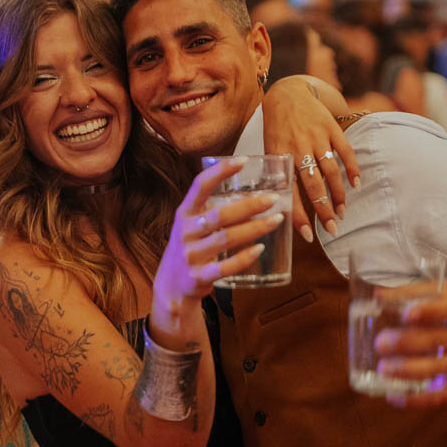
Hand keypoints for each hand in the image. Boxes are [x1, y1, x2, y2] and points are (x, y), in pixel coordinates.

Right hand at [151, 159, 282, 339]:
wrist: (170, 287)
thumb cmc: (189, 249)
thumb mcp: (192, 226)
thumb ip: (212, 210)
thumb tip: (252, 195)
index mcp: (184, 214)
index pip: (200, 186)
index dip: (220, 172)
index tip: (242, 160)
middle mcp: (185, 232)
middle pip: (220, 215)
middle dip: (249, 205)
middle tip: (272, 199)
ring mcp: (191, 255)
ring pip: (225, 238)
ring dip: (254, 229)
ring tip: (276, 220)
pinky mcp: (198, 277)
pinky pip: (225, 267)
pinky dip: (244, 257)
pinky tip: (260, 249)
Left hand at [260, 78, 359, 238]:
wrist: (288, 94)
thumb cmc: (277, 129)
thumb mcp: (271, 151)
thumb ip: (279, 175)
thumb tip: (284, 208)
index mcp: (280, 156)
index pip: (290, 192)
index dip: (299, 216)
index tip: (309, 235)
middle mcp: (298, 148)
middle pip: (314, 185)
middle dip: (324, 210)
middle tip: (333, 229)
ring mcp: (317, 137)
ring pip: (331, 172)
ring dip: (338, 195)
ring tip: (342, 212)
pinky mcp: (331, 128)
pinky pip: (345, 152)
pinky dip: (352, 169)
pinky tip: (356, 184)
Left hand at [374, 282, 446, 405]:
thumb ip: (415, 293)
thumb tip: (378, 296)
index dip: (427, 312)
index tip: (406, 314)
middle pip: (438, 340)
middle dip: (407, 342)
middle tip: (381, 343)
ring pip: (438, 368)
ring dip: (409, 371)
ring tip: (384, 368)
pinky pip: (441, 395)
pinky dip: (417, 400)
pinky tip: (395, 397)